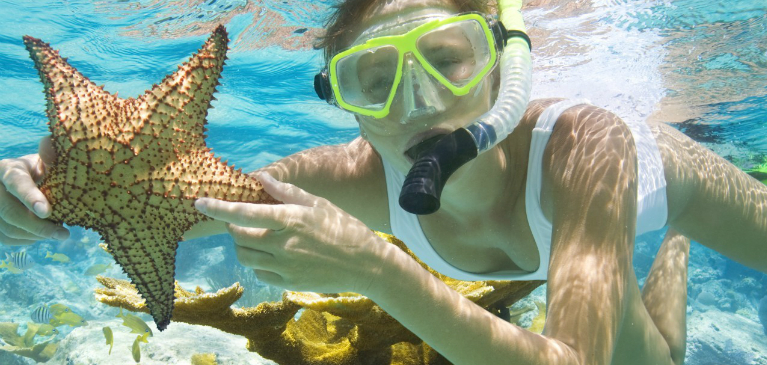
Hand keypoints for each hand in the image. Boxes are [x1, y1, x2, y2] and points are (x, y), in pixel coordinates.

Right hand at [0, 137, 68, 244]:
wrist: (26, 179)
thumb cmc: (42, 170)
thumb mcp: (46, 161)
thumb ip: (50, 155)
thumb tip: (49, 145)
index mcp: (8, 169)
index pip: (17, 183)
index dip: (30, 197)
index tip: (46, 211)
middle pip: (10, 211)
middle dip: (39, 227)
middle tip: (63, 234)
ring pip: (8, 228)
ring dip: (35, 236)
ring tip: (57, 233)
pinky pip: (6, 239)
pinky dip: (27, 240)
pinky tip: (41, 236)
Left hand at [194, 172, 391, 293]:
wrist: (365, 265)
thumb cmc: (344, 228)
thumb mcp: (318, 204)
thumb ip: (286, 192)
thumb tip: (260, 177)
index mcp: (291, 220)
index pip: (244, 213)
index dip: (217, 208)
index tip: (198, 203)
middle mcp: (284, 245)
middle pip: (239, 236)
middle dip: (233, 226)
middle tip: (240, 220)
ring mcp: (285, 267)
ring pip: (245, 257)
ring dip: (242, 245)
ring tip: (257, 237)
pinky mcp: (287, 283)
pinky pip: (259, 273)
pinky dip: (258, 262)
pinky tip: (272, 254)